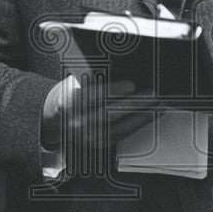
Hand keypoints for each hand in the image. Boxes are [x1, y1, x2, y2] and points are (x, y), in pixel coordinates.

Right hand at [41, 73, 160, 154]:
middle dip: (134, 104)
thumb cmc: (68, 95)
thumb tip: (119, 68)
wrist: (54, 120)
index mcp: (69, 103)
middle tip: (153, 94)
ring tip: (158, 105)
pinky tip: (150, 116)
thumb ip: (91, 78)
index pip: (93, 96)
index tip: (132, 85)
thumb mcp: (73, 83)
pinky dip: (138, 125)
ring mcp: (88, 136)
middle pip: (110, 113)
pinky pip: (122, 135)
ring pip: (119, 127)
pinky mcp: (98, 144)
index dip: (113, 90)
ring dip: (141, 116)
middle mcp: (78, 122)